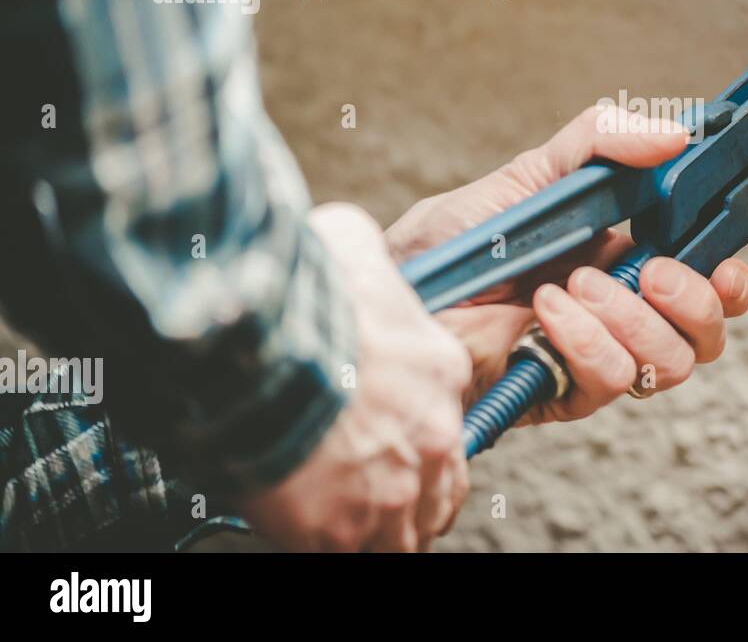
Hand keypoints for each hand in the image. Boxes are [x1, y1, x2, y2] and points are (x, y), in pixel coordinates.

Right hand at [237, 203, 470, 550]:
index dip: (416, 413)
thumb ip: (363, 249)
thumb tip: (352, 238)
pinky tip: (315, 532)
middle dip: (417, 484)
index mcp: (440, 367)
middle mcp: (431, 433)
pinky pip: (352, 553)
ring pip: (408, 529)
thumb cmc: (301, 297)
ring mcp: (392, 488)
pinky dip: (337, 546)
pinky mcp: (340, 530)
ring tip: (356, 520)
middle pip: (443, 478)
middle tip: (382, 483)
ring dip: (386, 526)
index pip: (447, 401)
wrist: (255, 353)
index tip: (386, 415)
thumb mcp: (347, 243)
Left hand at [385, 106, 747, 421]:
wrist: (396, 294)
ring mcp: (598, 355)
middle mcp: (623, 311)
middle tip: (651, 269)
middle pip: (708, 330)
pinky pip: (614, 379)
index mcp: (628, 256)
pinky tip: (545, 313)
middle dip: (694, 297)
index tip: (723, 257)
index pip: (711, 277)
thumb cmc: (455, 240)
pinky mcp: (567, 391)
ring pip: (672, 361)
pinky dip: (587, 340)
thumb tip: (673, 132)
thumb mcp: (531, 173)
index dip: (732, 274)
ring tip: (574, 285)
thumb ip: (599, 141)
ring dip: (630, 318)